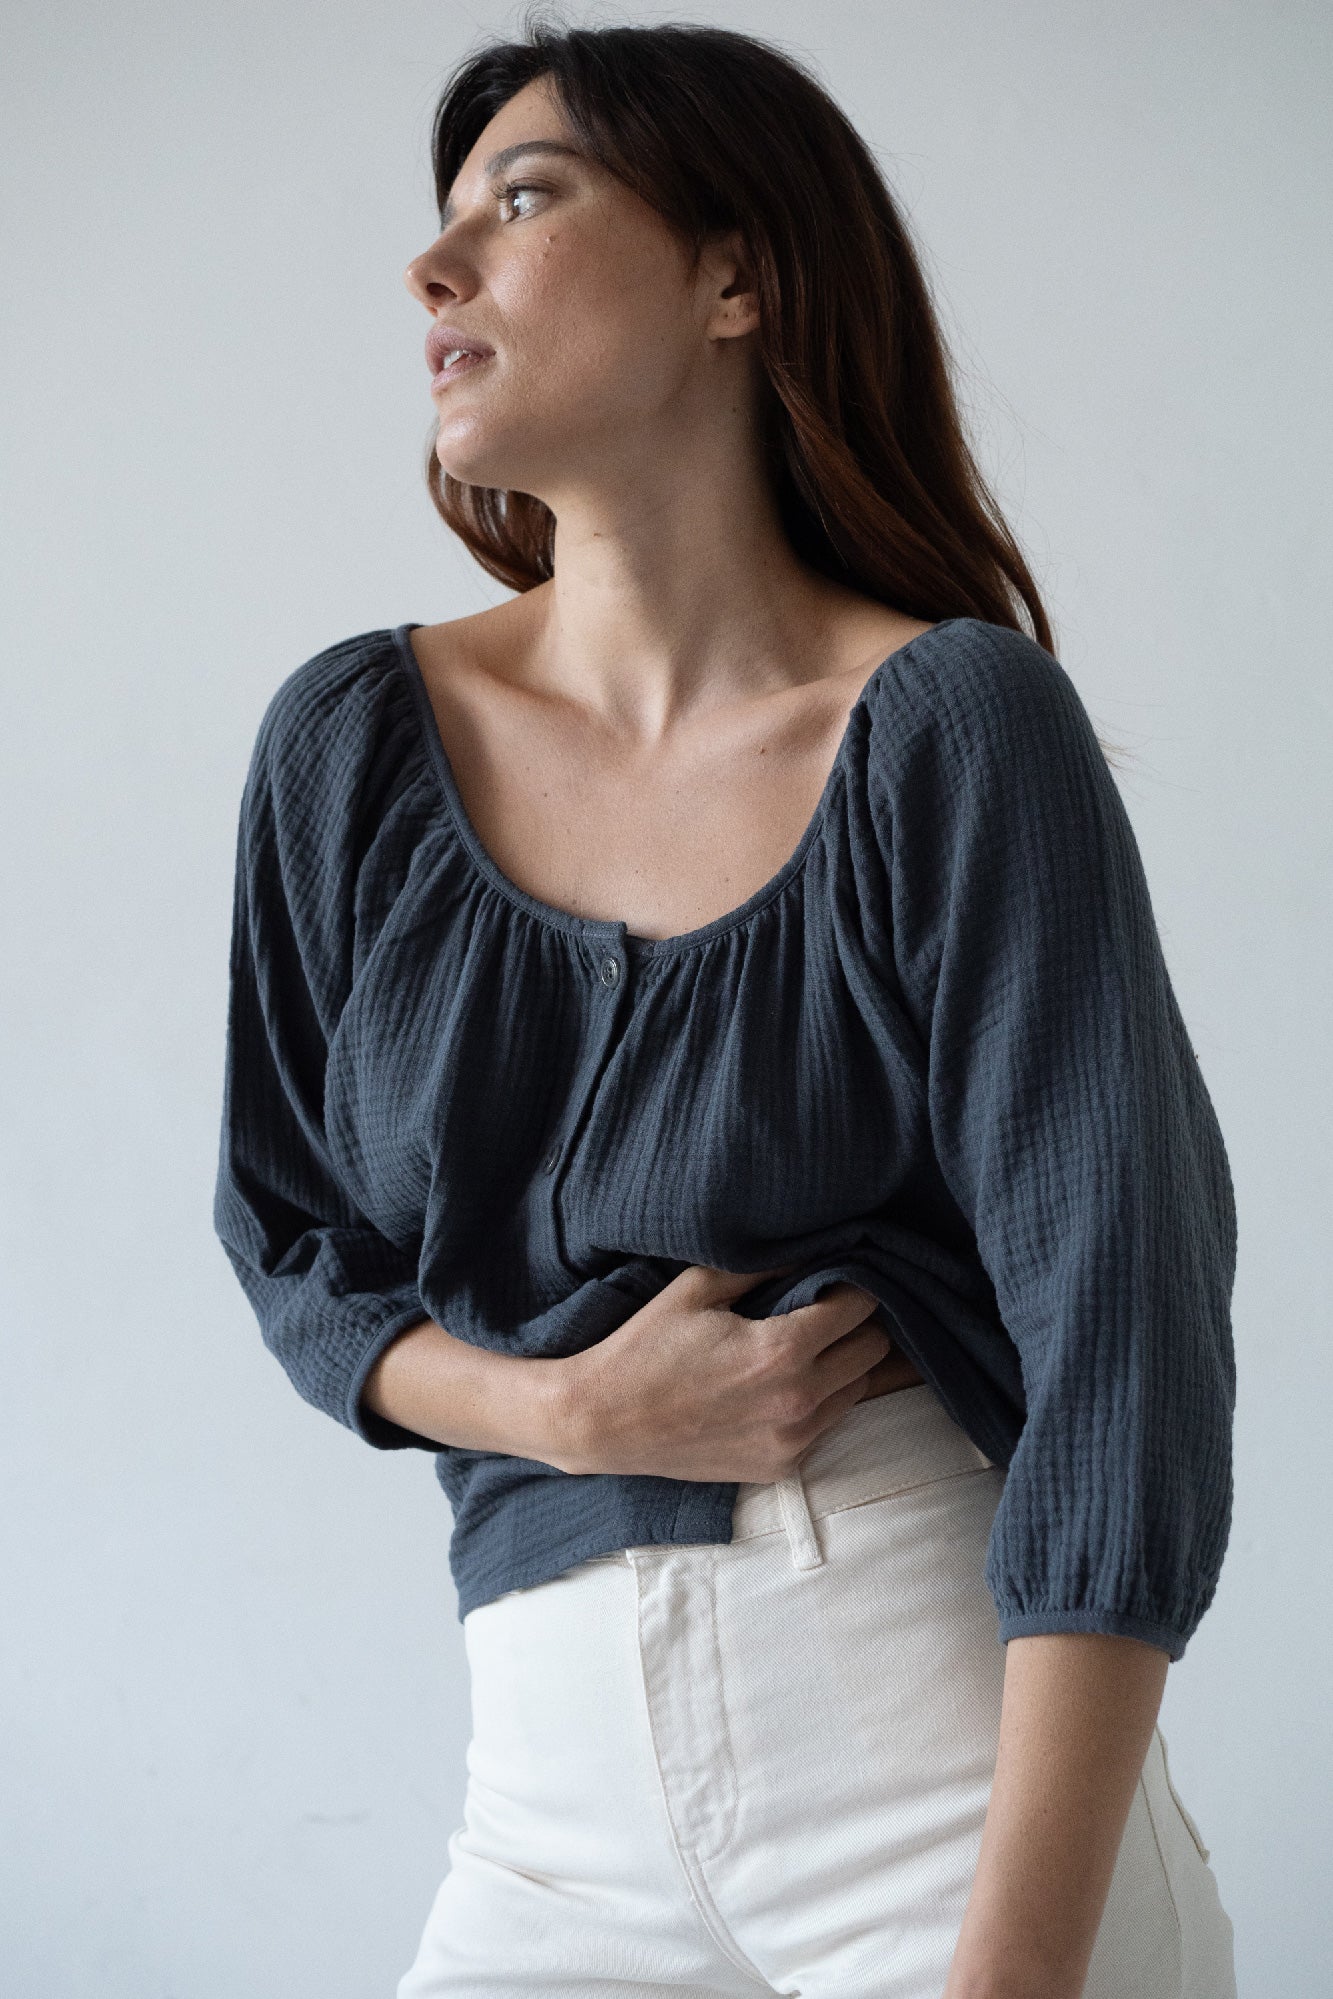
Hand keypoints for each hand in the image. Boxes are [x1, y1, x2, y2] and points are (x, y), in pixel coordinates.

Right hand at [552, 1261, 898, 1480]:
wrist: (604, 1422)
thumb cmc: (646, 1347)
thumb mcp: (698, 1289)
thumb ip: (762, 1266)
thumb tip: (809, 1249)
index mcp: (781, 1351)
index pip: (860, 1308)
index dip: (853, 1284)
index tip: (836, 1276)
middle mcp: (798, 1401)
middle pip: (874, 1351)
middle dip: (858, 1323)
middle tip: (826, 1309)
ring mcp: (792, 1441)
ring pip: (859, 1391)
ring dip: (844, 1364)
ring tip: (807, 1347)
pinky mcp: (780, 1467)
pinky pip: (828, 1426)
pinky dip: (820, 1401)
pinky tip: (783, 1386)